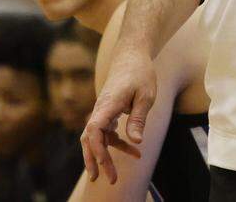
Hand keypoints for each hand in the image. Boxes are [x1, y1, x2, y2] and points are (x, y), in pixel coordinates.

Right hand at [80, 46, 150, 183]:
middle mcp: (100, 109)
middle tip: (101, 179)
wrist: (131, 56)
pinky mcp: (108, 112)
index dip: (96, 149)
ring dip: (103, 156)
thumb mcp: (146, 95)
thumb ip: (139, 118)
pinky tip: (134, 152)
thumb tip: (136, 142)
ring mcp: (102, 111)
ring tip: (111, 176)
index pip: (94, 130)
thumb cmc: (140, 73)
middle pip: (90, 138)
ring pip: (96, 138)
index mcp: (107, 104)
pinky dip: (118, 144)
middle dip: (94, 160)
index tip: (104, 164)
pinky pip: (108, 132)